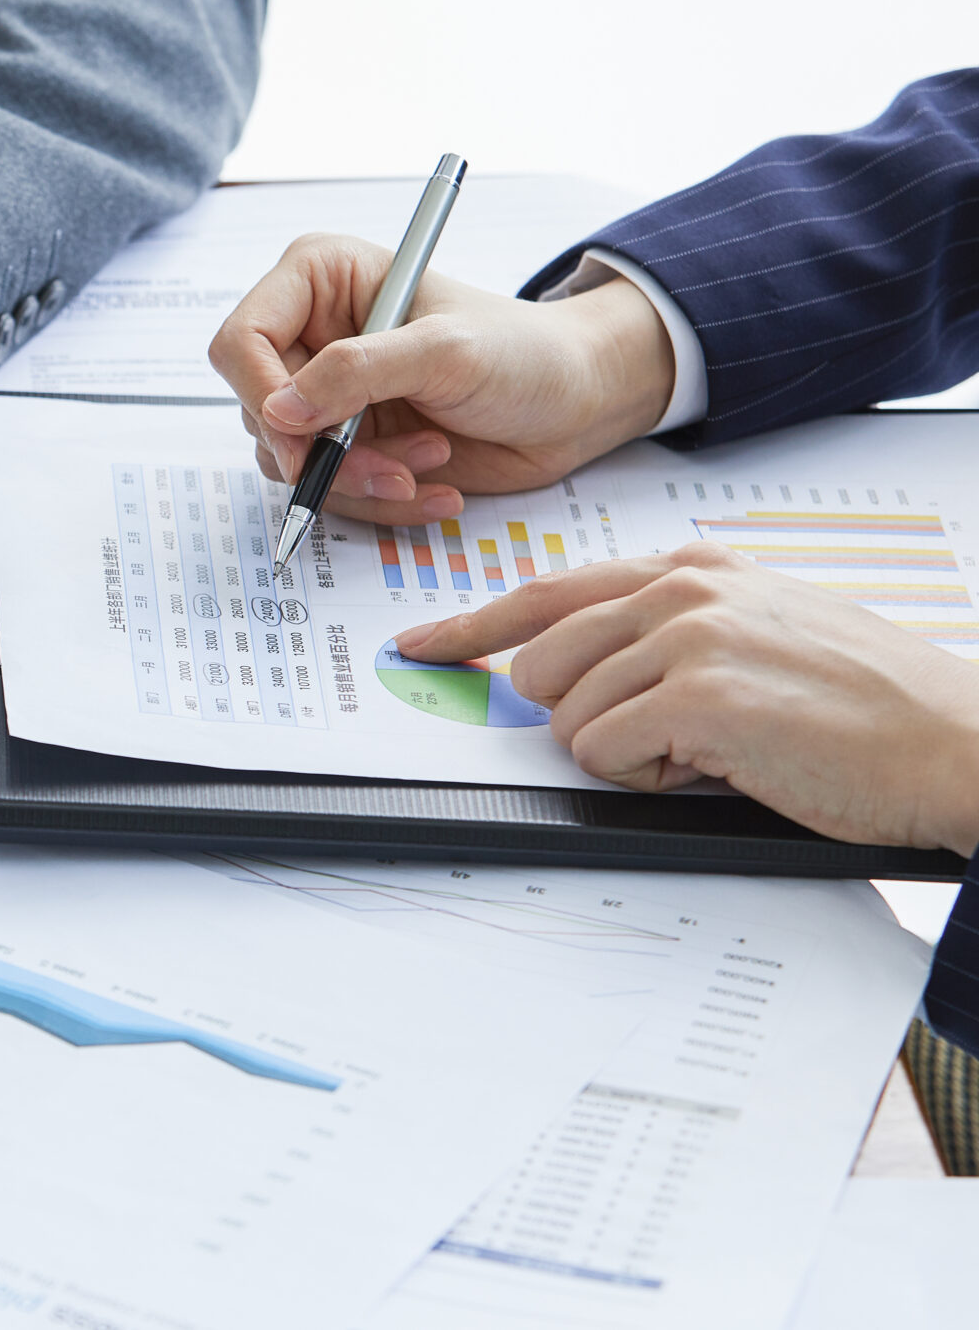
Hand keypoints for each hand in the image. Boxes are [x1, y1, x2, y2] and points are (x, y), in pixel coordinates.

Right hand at [207, 234, 677, 525]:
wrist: (576, 401)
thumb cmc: (524, 351)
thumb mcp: (445, 351)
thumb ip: (356, 373)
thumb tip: (278, 410)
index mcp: (320, 281)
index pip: (242, 340)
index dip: (262, 394)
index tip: (305, 440)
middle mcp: (311, 335)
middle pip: (260, 410)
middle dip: (326, 453)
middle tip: (391, 468)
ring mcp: (328, 394)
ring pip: (290, 460)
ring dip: (359, 480)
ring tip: (429, 463)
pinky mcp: (349, 443)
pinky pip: (329, 490)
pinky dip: (380, 500)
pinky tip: (434, 486)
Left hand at [395, 544, 978, 854]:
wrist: (955, 739)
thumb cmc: (866, 702)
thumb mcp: (760, 628)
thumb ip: (670, 628)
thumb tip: (577, 664)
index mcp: (690, 570)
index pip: (546, 592)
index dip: (473, 626)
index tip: (424, 647)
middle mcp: (681, 592)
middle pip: (541, 662)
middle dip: (582, 715)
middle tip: (662, 734)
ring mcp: (688, 639)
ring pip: (568, 715)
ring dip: (627, 753)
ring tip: (712, 748)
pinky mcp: (700, 698)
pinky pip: (603, 755)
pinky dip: (648, 779)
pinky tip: (719, 766)